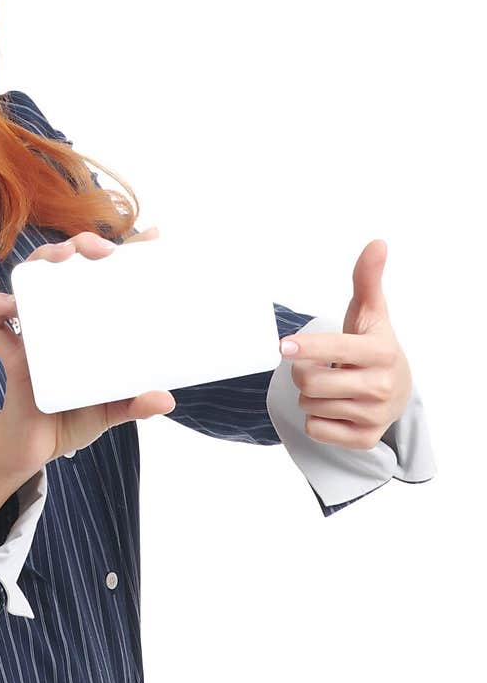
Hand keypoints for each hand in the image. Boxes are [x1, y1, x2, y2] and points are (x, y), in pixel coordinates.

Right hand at [0, 228, 174, 471]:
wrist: (38, 449)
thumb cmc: (75, 417)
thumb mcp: (112, 409)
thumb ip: (136, 403)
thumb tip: (167, 398)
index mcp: (87, 325)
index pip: (106, 278)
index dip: (127, 253)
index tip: (152, 237)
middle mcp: (60, 319)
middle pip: (65, 266)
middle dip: (80, 245)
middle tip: (101, 251)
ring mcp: (33, 333)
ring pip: (30, 281)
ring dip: (41, 260)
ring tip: (60, 258)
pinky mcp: (12, 354)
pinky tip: (9, 305)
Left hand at [278, 239, 412, 449]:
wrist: (398, 390)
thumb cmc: (373, 346)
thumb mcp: (370, 313)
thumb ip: (367, 278)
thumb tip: (377, 243)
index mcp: (381, 351)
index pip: (334, 349)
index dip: (306, 348)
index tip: (283, 347)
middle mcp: (381, 385)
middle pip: (310, 381)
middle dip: (303, 372)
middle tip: (318, 366)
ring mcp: (374, 416)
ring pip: (310, 404)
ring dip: (311, 395)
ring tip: (333, 386)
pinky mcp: (363, 440)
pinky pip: (315, 429)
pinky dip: (317, 418)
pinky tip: (335, 407)